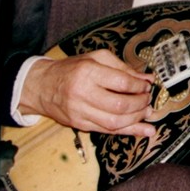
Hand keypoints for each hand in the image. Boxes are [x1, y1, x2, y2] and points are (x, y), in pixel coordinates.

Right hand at [19, 49, 155, 136]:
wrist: (41, 86)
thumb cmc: (72, 69)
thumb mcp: (97, 59)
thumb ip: (124, 68)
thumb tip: (147, 79)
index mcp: (88, 72)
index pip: (122, 83)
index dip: (140, 86)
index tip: (147, 85)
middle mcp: (83, 93)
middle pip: (120, 105)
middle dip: (141, 104)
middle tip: (148, 99)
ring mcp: (80, 112)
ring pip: (115, 122)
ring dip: (137, 119)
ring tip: (148, 113)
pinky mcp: (79, 125)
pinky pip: (108, 131)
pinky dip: (129, 131)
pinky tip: (145, 131)